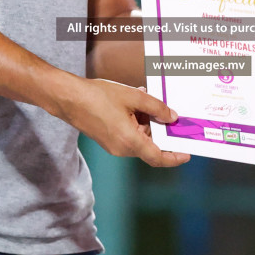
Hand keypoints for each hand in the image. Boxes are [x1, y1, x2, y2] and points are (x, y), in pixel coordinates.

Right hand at [59, 76, 189, 167]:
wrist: (68, 98)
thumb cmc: (97, 97)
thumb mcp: (133, 97)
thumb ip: (156, 108)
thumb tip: (172, 117)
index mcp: (130, 141)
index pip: (158, 157)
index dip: (175, 157)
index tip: (187, 153)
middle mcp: (122, 149)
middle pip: (150, 144)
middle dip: (160, 129)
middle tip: (168, 111)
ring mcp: (113, 146)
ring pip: (139, 138)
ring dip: (146, 122)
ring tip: (144, 99)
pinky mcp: (107, 140)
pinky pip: (129, 135)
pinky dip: (136, 122)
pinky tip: (134, 103)